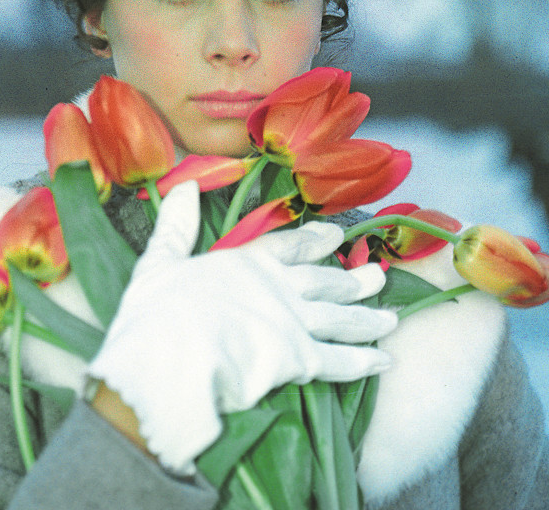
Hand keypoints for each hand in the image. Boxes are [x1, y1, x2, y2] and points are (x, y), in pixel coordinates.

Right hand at [87, 182, 396, 474]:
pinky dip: (365, 361)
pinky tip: (385, 360)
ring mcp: (295, 322)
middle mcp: (279, 287)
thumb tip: (185, 186)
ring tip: (392, 317)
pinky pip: (342, 361)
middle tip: (379, 273)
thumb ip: (177, 226)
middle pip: (326, 281)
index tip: (336, 237)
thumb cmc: (157, 313)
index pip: (289, 246)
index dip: (315, 240)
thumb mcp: (160, 261)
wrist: (171, 358)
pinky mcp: (302, 360)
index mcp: (247, 262)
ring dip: (368, 317)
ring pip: (342, 318)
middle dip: (354, 278)